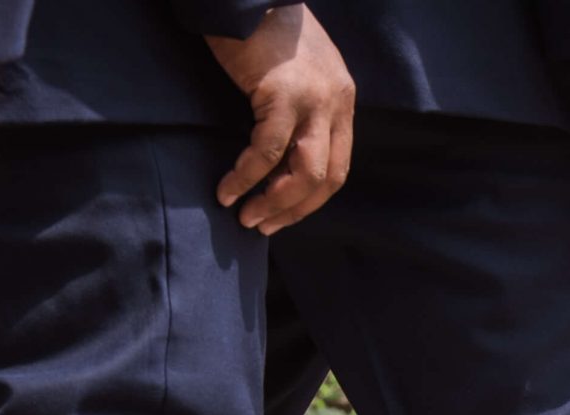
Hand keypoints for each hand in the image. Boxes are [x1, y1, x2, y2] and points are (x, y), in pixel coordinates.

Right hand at [206, 5, 353, 233]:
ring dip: (273, 202)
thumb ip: (302, 110)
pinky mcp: (282, 95)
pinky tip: (228, 190)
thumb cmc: (262, 32)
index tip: (284, 214)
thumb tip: (282, 160)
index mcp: (342, 100)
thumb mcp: (297, 74)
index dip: (311, 199)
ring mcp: (313, 100)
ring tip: (246, 217)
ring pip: (303, 172)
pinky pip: (267, 151)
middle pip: (327, 177)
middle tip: (264, 226)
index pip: (338, 165)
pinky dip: (247, 177)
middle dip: (294, 209)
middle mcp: (336, 103)